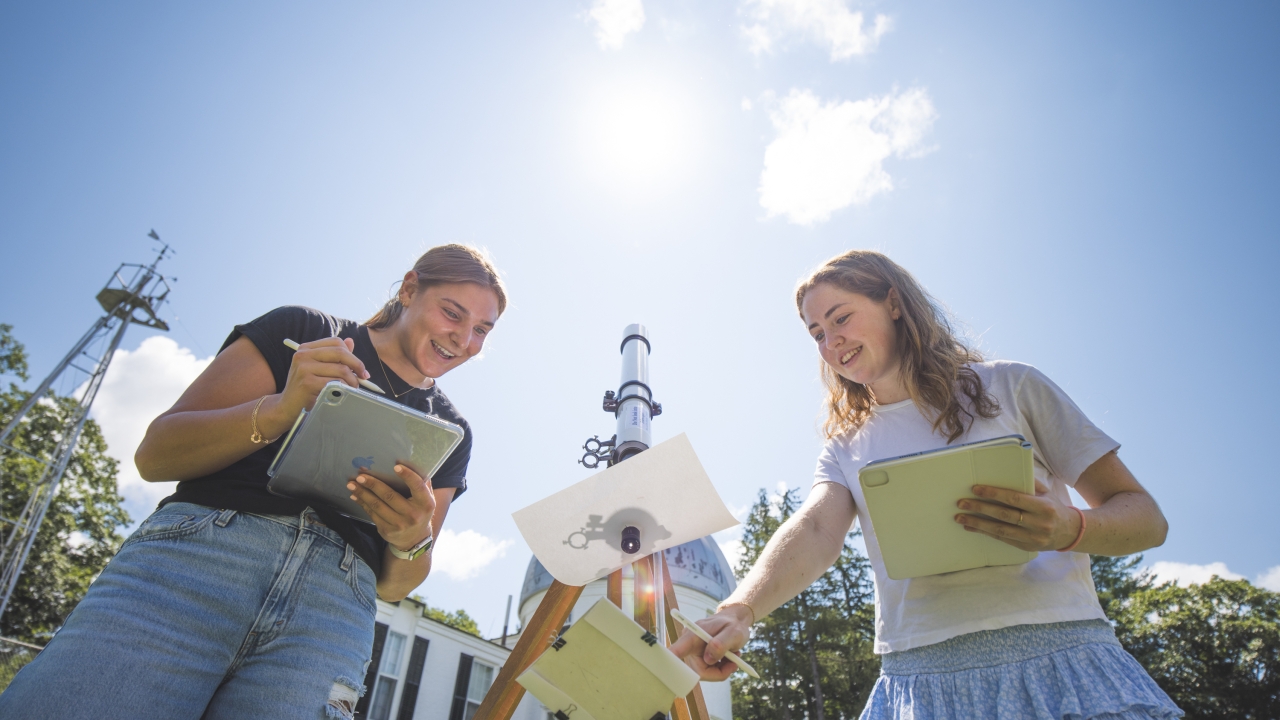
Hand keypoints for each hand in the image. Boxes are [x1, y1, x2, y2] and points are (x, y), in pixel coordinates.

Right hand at [279, 337, 370, 417]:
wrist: (287, 407)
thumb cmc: (305, 388)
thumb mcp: (318, 368)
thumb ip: (334, 356)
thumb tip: (350, 341)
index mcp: (306, 348)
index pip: (336, 342)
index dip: (352, 354)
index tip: (360, 368)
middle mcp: (303, 354)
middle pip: (340, 352)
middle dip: (357, 365)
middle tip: (363, 377)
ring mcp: (304, 368)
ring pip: (341, 369)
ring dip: (352, 381)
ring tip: (352, 388)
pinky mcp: (307, 382)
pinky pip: (336, 383)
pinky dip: (345, 389)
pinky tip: (343, 393)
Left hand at [347, 464, 436, 553]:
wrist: (414, 539)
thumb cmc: (420, 511)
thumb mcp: (427, 499)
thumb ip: (423, 483)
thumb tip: (411, 463)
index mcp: (426, 504)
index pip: (417, 486)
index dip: (407, 475)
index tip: (396, 466)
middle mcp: (413, 515)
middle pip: (390, 496)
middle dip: (373, 484)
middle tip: (361, 476)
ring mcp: (399, 524)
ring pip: (377, 505)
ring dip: (363, 493)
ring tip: (352, 484)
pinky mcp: (386, 530)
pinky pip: (372, 514)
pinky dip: (362, 503)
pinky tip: (355, 496)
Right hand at [669, 605, 751, 680]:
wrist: (735, 622)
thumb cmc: (733, 624)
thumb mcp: (733, 632)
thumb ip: (721, 644)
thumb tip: (708, 659)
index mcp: (693, 634)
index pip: (677, 650)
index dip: (670, 661)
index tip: (663, 670)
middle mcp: (689, 645)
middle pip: (697, 670)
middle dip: (718, 671)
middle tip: (734, 662)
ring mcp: (694, 653)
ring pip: (704, 673)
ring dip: (722, 669)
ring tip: (733, 655)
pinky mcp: (699, 659)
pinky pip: (708, 672)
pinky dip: (721, 669)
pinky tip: (729, 658)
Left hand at [955, 479, 1081, 551]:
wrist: (1070, 532)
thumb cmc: (1054, 508)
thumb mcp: (1047, 493)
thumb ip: (1029, 483)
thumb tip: (1006, 472)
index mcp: (1044, 507)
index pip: (1014, 499)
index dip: (994, 494)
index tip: (975, 489)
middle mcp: (1039, 524)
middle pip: (1004, 515)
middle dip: (980, 508)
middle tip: (961, 503)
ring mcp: (1033, 538)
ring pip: (1000, 530)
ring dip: (978, 523)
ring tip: (960, 517)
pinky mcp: (1026, 547)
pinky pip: (1002, 539)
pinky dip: (985, 532)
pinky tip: (972, 527)